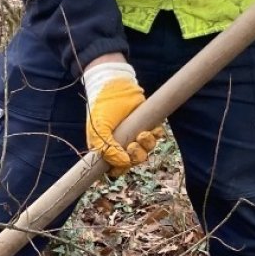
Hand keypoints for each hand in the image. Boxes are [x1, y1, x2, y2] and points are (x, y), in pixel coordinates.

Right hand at [84, 57, 164, 177]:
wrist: (115, 86)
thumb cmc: (102, 108)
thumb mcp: (98, 130)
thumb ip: (108, 149)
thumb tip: (123, 163)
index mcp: (107, 148)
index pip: (116, 168)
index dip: (121, 169)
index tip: (123, 164)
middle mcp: (122, 144)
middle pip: (134, 161)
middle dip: (136, 157)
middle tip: (132, 146)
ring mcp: (135, 134)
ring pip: (146, 150)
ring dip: (146, 146)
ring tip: (142, 134)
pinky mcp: (147, 124)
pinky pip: (156, 136)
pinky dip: (156, 135)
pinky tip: (151, 129)